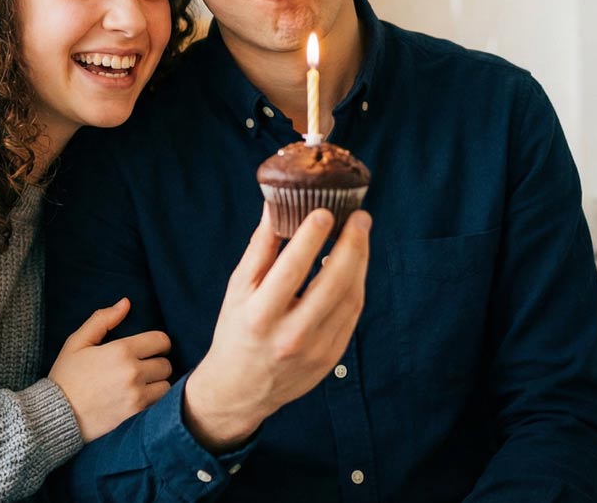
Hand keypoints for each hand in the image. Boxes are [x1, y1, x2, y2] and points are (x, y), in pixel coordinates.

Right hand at [49, 297, 172, 441]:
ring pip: (166, 386)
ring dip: (157, 384)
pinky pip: (159, 405)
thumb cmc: (66, 376)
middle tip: (143, 367)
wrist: (55, 415)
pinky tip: (138, 399)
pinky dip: (153, 401)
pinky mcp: (136, 415)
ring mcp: (136, 396)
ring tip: (142, 384)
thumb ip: (102, 319)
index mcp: (121, 351)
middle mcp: (133, 373)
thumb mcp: (77, 342)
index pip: (161, 341)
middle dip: (156, 363)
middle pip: (165, 364)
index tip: (150, 348)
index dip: (158, 343)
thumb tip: (125, 303)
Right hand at [183, 206, 371, 451]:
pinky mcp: (332, 357)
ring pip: (349, 298)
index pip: (290, 270)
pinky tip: (354, 264)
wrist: (241, 389)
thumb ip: (259, 249)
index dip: (310, 238)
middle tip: (359, 216)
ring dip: (360, 261)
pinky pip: (352, 315)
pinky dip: (356, 285)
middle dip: (351, 245)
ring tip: (359, 234)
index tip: (325, 211)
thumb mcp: (237, 289)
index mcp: (260, 315)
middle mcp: (290, 335)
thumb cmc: (236, 330)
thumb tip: (275, 207)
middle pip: (332, 284)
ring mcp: (316, 349)